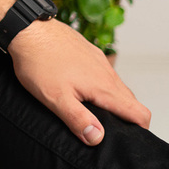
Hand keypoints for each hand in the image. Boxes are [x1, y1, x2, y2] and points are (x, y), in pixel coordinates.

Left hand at [10, 18, 150, 145]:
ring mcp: (98, 60)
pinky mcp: (87, 52)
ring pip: (115, 85)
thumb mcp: (55, 97)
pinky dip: (99, 85)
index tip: (129, 139)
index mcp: (104, 87)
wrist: (28, 29)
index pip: (139, 112)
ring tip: (92, 112)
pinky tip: (80, 89)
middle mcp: (106, 72)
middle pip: (129, 100)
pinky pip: (102, 73)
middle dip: (125, 117)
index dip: (140, 129)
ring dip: (111, 101)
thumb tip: (97, 138)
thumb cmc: (38, 62)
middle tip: (107, 130)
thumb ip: (78, 119)